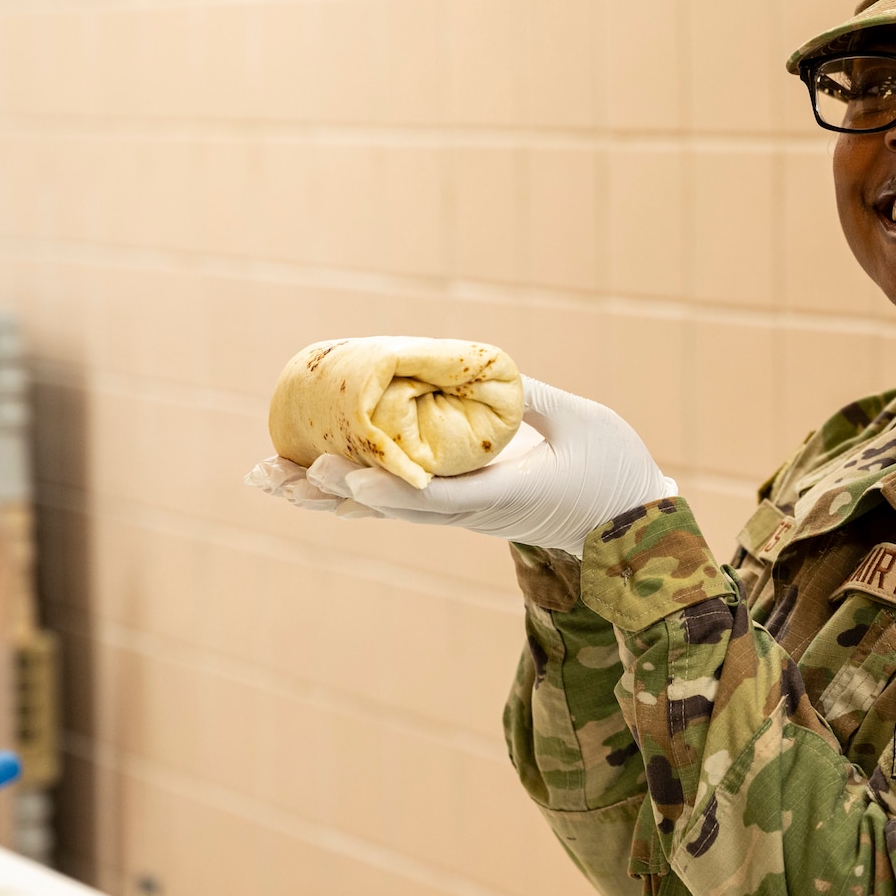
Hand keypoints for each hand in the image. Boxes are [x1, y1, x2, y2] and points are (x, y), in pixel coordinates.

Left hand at [246, 377, 674, 554]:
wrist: (628, 528)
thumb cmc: (612, 472)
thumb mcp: (585, 425)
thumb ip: (532, 399)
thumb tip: (476, 368)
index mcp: (504, 499)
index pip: (436, 499)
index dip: (387, 489)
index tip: (347, 476)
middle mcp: (469, 513)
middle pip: (388, 508)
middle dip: (330, 490)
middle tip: (277, 473)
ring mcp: (457, 513)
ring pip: (380, 508)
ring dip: (322, 493)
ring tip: (267, 478)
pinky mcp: (453, 506)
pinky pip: (392, 499)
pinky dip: (346, 488)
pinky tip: (306, 475)